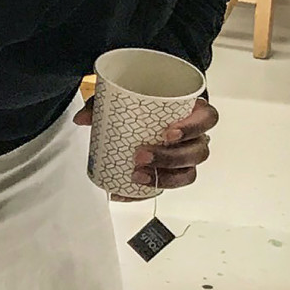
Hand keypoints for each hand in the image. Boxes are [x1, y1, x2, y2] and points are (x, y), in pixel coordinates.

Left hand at [73, 98, 218, 194]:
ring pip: (188, 173)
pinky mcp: (173, 174)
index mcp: (194, 112)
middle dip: (170, 157)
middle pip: (197, 152)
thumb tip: (82, 119)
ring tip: (136, 174)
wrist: (146, 116)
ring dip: (163, 177)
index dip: (193, 128)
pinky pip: (166, 188)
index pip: (207, 119)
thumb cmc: (147, 104)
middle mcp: (197, 137)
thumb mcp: (127, 96)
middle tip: (141, 155)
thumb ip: (105, 103)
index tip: (168, 133)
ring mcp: (187, 158)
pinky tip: (124, 192)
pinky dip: (145, 192)